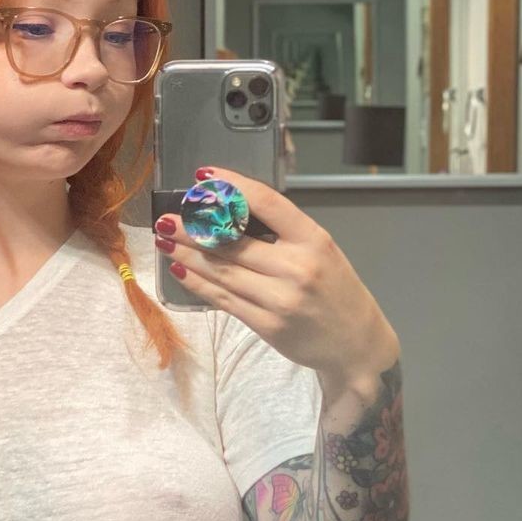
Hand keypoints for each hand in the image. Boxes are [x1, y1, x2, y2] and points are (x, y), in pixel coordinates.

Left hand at [154, 167, 399, 381]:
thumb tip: (227, 214)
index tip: (204, 176)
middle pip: (233, 241)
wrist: (356, 344)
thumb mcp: (321, 251)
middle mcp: (297, 267)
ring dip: (187, 254)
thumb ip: (282, 234)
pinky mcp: (267, 325)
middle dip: (193, 228)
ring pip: (221, 270)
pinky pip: (223, 299)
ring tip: (165, 240)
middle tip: (166, 218)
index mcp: (313, 240)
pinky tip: (180, 268)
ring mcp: (280, 299)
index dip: (231, 186)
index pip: (267, 202)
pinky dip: (197, 282)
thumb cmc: (336, 290)